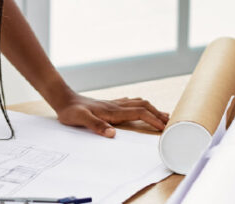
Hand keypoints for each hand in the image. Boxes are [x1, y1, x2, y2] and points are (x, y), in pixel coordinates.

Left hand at [55, 94, 170, 136]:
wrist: (64, 99)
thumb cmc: (71, 111)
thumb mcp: (80, 120)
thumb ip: (96, 126)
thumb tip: (113, 134)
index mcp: (112, 111)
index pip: (139, 112)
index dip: (153, 119)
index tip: (164, 127)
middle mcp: (116, 105)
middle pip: (144, 106)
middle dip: (158, 113)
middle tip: (170, 122)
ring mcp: (113, 104)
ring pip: (139, 103)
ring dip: (152, 109)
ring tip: (162, 115)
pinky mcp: (110, 104)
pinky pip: (131, 103)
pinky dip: (141, 106)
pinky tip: (142, 108)